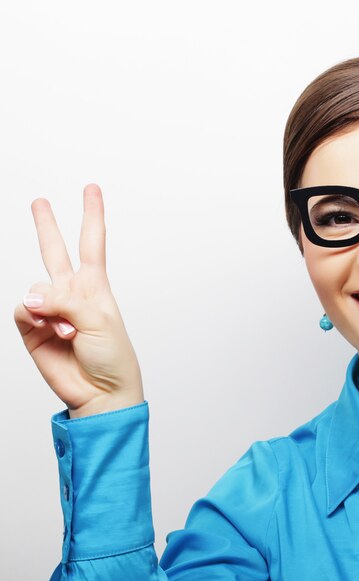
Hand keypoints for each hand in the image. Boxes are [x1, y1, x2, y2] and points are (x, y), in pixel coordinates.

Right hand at [14, 184, 143, 417]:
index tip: (92, 189)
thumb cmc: (113, 356)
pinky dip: (35, 317)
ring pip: (35, 285)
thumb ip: (64, 301)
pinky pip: (23, 310)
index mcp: (95, 287)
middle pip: (56, 251)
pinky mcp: (32, 329)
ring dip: (49, 305)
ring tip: (67, 329)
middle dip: (47, 226)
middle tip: (39, 201)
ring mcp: (50, 311)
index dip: (92, 215)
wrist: (102, 391)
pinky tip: (52, 331)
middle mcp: (72, 294)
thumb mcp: (100, 321)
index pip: (92, 243)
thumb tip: (30, 297)